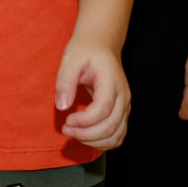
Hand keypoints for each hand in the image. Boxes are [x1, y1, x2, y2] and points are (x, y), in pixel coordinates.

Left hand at [56, 35, 131, 149]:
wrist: (102, 44)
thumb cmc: (85, 50)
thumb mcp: (70, 59)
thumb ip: (65, 81)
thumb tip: (62, 106)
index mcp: (111, 81)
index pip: (103, 109)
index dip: (84, 120)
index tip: (66, 119)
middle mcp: (123, 96)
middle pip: (110, 126)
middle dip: (85, 134)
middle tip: (65, 129)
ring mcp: (125, 106)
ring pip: (116, 136)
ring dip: (94, 141)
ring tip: (74, 134)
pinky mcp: (122, 113)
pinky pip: (118, 136)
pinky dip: (102, 142)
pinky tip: (85, 136)